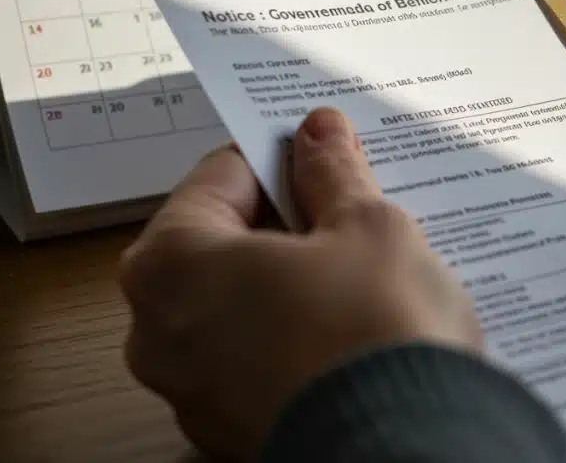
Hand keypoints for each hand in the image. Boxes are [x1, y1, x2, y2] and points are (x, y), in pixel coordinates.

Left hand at [118, 108, 481, 460]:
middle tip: (354, 218)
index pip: (222, 176)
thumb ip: (333, 174)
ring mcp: (190, 390)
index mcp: (172, 262)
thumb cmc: (375, 332)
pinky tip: (354, 333)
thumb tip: (319, 134)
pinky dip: (296, 338)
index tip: (329, 158)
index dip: (284, 157)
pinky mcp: (229, 430)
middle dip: (289, 225)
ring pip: (241, 306)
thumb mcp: (368, 226)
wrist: (407, 449)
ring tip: (365, 279)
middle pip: (224, 244)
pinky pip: (258, 359)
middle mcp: (158, 329)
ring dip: (293, 284)